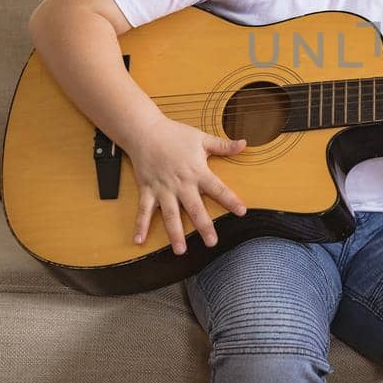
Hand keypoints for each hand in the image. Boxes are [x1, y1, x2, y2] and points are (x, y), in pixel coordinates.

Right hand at [129, 118, 248, 254]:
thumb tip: (244, 144)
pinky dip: (140, 225)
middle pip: (195, 208)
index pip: (218, 189)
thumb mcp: (201, 138)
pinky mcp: (148, 190)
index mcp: (197, 172)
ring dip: (175, 233)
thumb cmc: (174, 134)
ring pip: (170, 215)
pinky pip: (143, 211)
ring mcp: (163, 189)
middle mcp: (181, 184)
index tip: (242, 212)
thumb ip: (223, 145)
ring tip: (180, 250)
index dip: (230, 200)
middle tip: (212, 243)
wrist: (145, 131)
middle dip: (204, 226)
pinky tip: (139, 240)